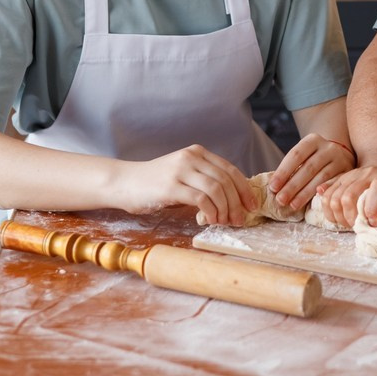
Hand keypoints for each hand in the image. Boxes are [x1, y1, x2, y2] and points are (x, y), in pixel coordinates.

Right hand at [131, 144, 256, 225]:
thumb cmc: (155, 183)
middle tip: (240, 219)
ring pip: (216, 189)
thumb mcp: (183, 174)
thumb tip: (232, 200)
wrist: (124, 183)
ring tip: (226, 222)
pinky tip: (210, 220)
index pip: (230, 169)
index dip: (244, 189)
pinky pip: (201, 199)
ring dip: (226, 209)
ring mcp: (181, 170)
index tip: (252, 205)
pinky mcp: (171, 186)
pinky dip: (211, 212)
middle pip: (226, 180)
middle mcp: (191, 158)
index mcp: (197, 153)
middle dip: (237, 202)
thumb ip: (203, 180)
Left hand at [269, 134, 355, 209]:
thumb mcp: (306, 155)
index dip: (283, 171)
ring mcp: (340, 159)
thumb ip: (293, 167)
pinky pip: (334, 184)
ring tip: (292, 205)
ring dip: (305, 193)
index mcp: (313, 140)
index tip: (273, 187)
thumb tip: (274, 187)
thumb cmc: (316, 159)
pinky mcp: (348, 171)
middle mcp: (328, 147)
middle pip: (308, 168)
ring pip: (321, 178)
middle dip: (293, 185)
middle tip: (280, 199)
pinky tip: (313, 203)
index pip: (296, 155)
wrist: (342, 155)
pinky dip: (322, 194)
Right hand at [318, 164, 376, 228]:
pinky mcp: (340, 179)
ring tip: (348, 224)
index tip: (374, 224)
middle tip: (358, 228)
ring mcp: (351, 176)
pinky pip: (326, 196)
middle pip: (349, 196)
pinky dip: (328, 211)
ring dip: (338, 217)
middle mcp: (367, 175)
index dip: (374, 208)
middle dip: (351, 218)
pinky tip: (338, 217)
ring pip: (334, 198)